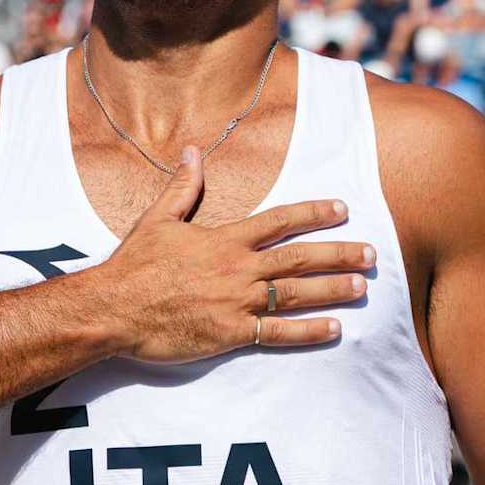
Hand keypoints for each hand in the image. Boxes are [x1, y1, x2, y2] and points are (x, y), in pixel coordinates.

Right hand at [95, 146, 375, 362]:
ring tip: (363, 287)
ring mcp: (237, 302)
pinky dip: (308, 332)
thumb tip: (191, 150)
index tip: (342, 209)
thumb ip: (183, 187)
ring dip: (334, 289)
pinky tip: (335, 329)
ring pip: (297, 293)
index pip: (280, 220)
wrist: (112, 310)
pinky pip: (278, 333)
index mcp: (225, 239)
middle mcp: (239, 268)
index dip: (314, 213)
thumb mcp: (158, 219)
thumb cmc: (134, 265)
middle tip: (371, 254)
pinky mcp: (231, 334)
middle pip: (300, 257)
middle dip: (339, 254)